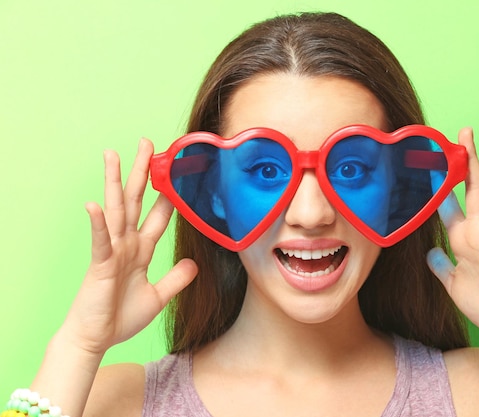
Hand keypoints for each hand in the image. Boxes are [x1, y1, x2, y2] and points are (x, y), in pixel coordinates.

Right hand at [60, 139, 196, 355]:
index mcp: (141, 249)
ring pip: (116, 210)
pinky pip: (100, 241)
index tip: (176, 172)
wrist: (97, 338)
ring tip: (113, 155)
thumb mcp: (158, 296)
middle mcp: (126, 244)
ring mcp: (112, 251)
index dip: (168, 194)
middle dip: (141, 172)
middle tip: (147, 144)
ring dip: (115, 182)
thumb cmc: (121, 316)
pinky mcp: (100, 265)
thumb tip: (194, 263)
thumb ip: (176, 279)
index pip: (158, 215)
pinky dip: (98, 224)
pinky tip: (94, 204)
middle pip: (136, 201)